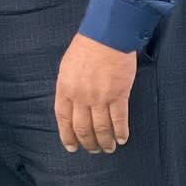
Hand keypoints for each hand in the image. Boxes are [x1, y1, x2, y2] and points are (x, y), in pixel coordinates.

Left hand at [54, 32, 136, 153]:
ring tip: (108, 148)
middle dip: (88, 143)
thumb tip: (71, 103)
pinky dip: (120, 132)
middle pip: (82, 128)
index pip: (63, 119)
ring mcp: (100, 97)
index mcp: (65, 88)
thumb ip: (68, 86)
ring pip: (101, 128)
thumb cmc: (86, 46)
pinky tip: (122, 139)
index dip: (67, 136)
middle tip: (93, 150)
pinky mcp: (119, 95)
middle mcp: (80, 97)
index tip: (72, 147)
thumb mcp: (67, 66)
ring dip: (105, 141)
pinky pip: (119, 120)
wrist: (107, 35)